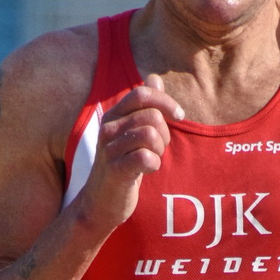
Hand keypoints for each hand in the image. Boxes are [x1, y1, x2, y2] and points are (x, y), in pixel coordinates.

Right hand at [75, 74, 184, 235]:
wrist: (101, 202)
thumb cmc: (121, 165)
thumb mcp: (131, 132)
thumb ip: (144, 106)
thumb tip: (154, 77)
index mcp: (113, 115)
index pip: (142, 94)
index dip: (166, 102)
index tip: (178, 116)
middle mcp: (108, 128)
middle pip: (152, 117)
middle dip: (165, 133)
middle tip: (159, 148)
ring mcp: (110, 149)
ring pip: (150, 135)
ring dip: (159, 150)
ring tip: (151, 159)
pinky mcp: (115, 170)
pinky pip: (146, 157)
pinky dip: (153, 164)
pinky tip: (147, 170)